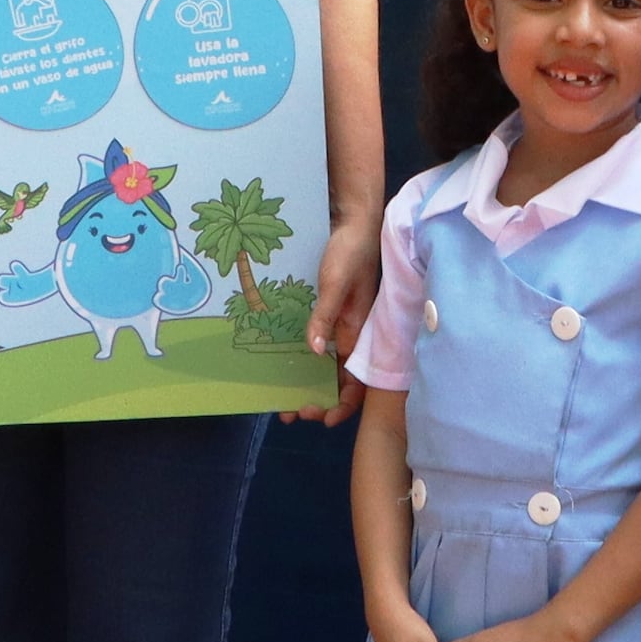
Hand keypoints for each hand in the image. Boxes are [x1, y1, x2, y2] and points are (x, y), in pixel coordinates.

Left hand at [286, 221, 376, 424]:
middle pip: (338, 380)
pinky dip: (301, 361)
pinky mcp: (325, 314)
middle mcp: (350, 334)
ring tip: (282, 399)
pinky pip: (315, 344)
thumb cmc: (350, 251)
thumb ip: (325, 317)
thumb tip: (314, 352)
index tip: (322, 419)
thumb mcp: (335, 284)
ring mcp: (338, 325)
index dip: (343, 405)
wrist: (352, 222)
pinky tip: (281, 366)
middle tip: (292, 412)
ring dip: (307, 384)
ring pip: (324, 366)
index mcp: (359, 332)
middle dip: (318, 400)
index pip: (358, 381)